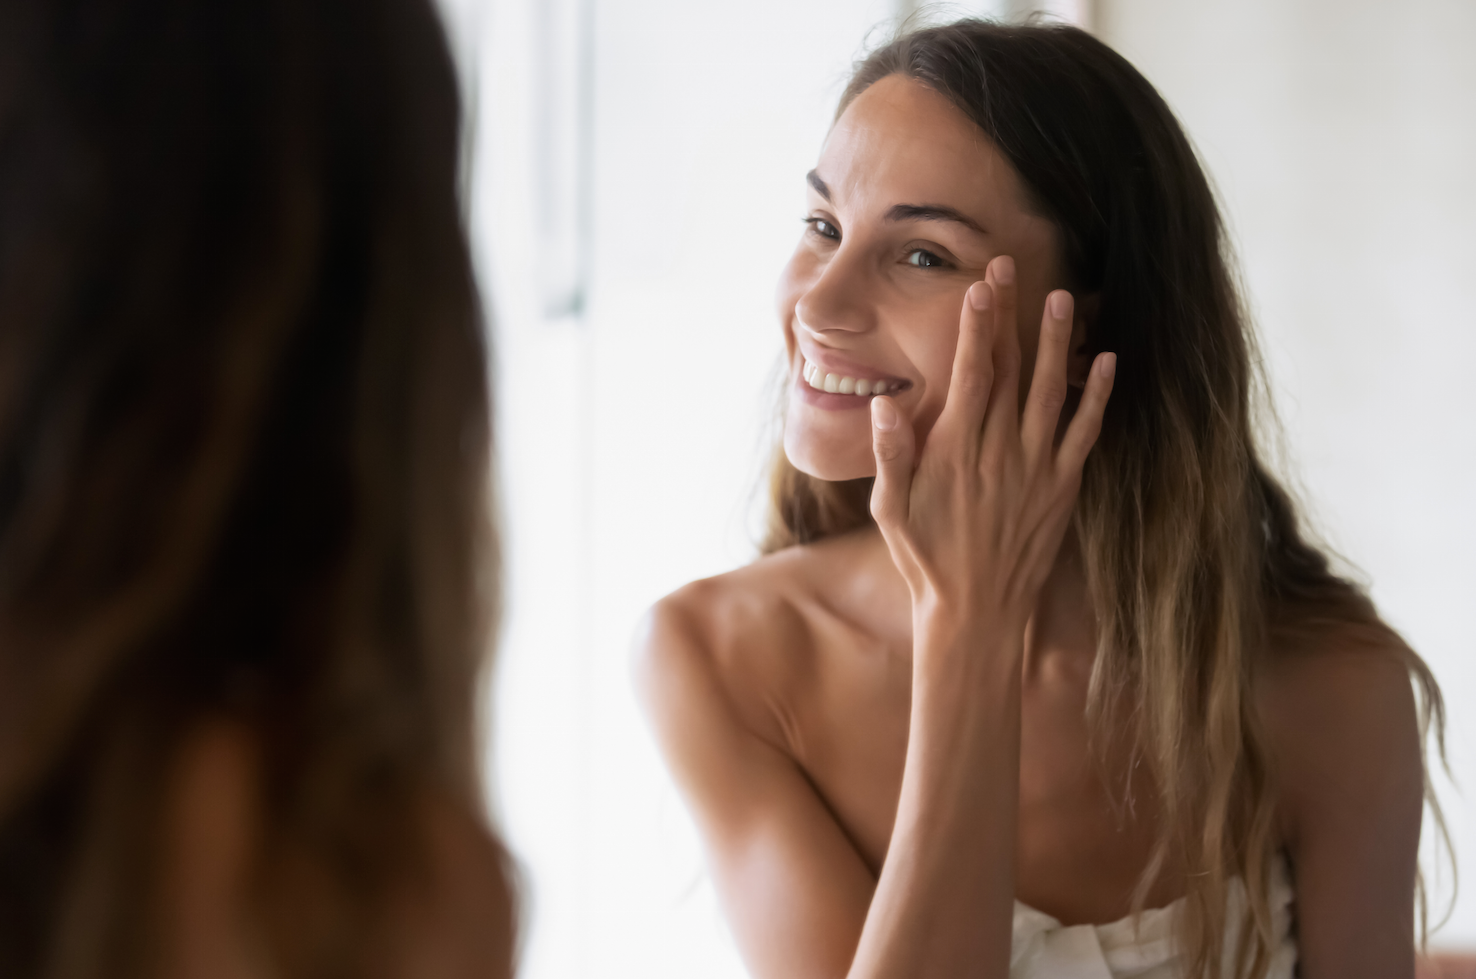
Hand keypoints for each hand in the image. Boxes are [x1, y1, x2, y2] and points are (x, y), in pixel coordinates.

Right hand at [868, 256, 1114, 648]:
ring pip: (1052, 391)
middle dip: (1010, 316)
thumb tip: (884, 406)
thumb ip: (891, 455)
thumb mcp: (891, 510)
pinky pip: (1085, 433)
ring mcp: (1036, 468)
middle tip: (1011, 267)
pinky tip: (1106, 362)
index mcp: (956, 451)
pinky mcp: (1062, 488)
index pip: (971, 375)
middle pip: (1010, 370)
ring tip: (1064, 298)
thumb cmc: (925, 559)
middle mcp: (1000, 451)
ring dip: (1058, 343)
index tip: (979, 287)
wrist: (975, 612)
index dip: (976, 328)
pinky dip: (1098, 396)